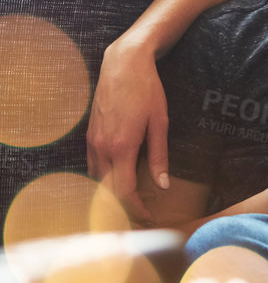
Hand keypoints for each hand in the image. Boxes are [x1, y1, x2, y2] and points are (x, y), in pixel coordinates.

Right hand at [89, 37, 170, 221]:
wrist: (123, 65)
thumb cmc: (147, 91)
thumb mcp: (160, 122)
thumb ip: (159, 156)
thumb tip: (163, 184)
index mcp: (121, 147)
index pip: (123, 192)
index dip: (136, 209)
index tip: (149, 218)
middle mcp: (102, 148)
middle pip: (107, 191)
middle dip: (123, 208)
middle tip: (143, 216)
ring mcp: (92, 142)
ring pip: (97, 180)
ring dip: (111, 195)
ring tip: (132, 202)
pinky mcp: (90, 135)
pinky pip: (93, 165)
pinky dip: (104, 179)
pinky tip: (118, 180)